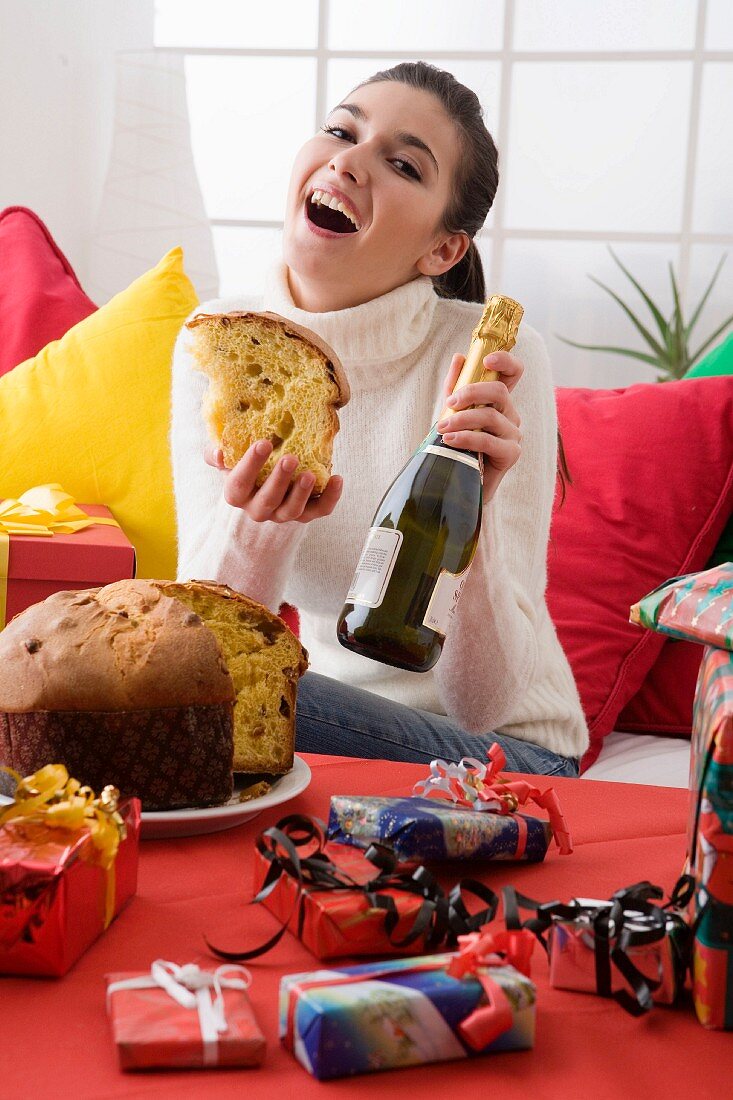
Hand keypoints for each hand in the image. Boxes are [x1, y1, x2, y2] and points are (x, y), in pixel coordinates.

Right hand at [204, 440, 342, 523]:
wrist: (263, 485)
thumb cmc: (245, 467)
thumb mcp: (228, 460)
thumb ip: (216, 454)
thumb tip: (218, 451)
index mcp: (237, 494)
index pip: (239, 483)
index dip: (250, 465)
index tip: (263, 443)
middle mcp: (259, 508)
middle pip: (268, 500)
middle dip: (279, 480)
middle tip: (290, 458)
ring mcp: (283, 514)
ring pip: (292, 511)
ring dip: (302, 493)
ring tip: (309, 474)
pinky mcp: (305, 514)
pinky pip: (319, 510)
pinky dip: (330, 497)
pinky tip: (337, 479)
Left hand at [438, 351, 523, 501]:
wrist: (460, 482)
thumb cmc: (458, 445)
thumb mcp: (452, 413)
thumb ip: (455, 386)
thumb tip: (459, 358)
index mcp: (499, 401)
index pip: (513, 373)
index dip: (506, 361)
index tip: (487, 359)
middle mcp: (510, 414)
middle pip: (499, 391)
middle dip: (471, 392)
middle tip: (449, 403)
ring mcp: (513, 434)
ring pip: (490, 416)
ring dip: (462, 420)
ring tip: (442, 429)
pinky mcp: (511, 454)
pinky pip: (489, 440)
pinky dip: (466, 438)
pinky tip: (450, 441)